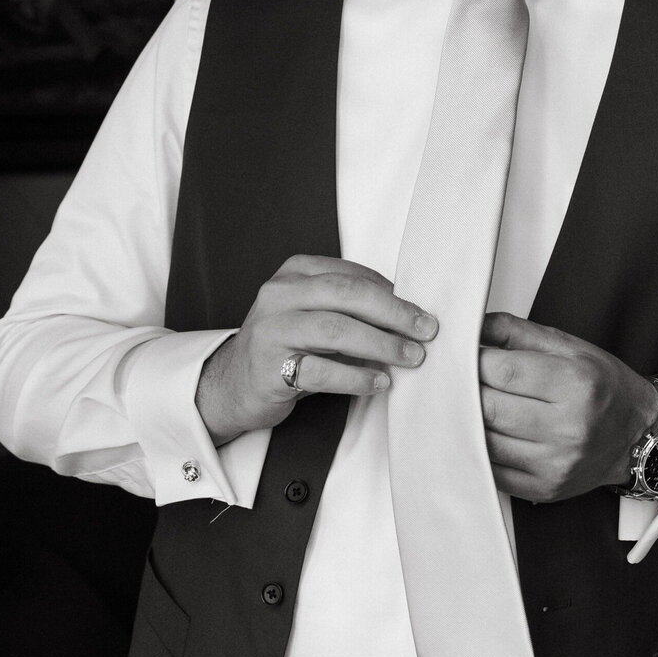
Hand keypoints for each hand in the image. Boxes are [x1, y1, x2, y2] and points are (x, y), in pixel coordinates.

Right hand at [195, 255, 436, 444]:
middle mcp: (279, 295)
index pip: (352, 275)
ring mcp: (271, 330)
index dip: (393, 294)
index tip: (422, 313)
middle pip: (347, 295)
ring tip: (411, 358)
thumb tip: (408, 313)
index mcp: (294, 273)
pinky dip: (357, 377)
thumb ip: (350, 307)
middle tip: (426, 331)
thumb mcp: (312, 313)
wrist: (232, 384)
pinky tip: (379, 382)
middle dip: (394, 313)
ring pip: (336, 330)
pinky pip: (321, 371)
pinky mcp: (269, 368)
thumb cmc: (284, 346)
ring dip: (381, 344)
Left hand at [478, 313, 657, 502]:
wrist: (638, 435)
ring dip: (466, 421)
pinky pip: (493, 470)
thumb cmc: (604, 387)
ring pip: (485, 442)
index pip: (503, 371)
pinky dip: (478, 450)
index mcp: (577, 385)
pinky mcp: (543, 488)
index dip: (474, 361)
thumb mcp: (569, 347)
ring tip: (468, 405)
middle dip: (466, 391)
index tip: (466, 356)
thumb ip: (517, 332)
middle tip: (459, 380)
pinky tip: (481, 433)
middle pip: (489, 408)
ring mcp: (555, 464)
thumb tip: (473, 328)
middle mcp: (569, 428)